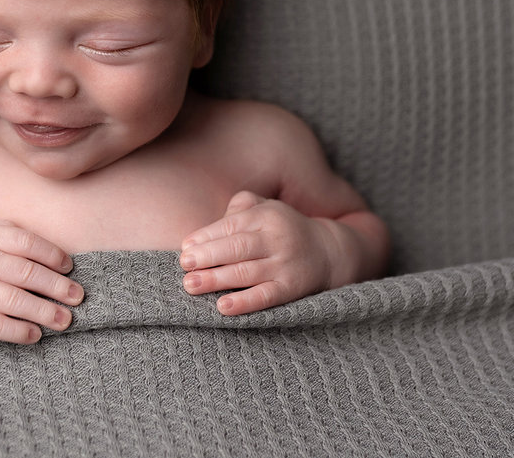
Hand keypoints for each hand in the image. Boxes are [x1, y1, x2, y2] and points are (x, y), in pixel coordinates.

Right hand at [0, 220, 84, 343]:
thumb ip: (11, 232)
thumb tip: (53, 251)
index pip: (27, 242)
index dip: (53, 255)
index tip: (69, 267)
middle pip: (26, 273)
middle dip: (57, 286)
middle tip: (78, 296)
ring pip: (15, 301)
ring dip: (44, 312)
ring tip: (65, 319)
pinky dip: (17, 331)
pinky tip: (35, 334)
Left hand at [179, 191, 342, 314]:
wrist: (329, 252)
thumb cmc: (283, 229)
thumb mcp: (267, 208)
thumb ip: (240, 207)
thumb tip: (210, 226)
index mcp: (266, 216)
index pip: (231, 226)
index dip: (206, 236)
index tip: (186, 248)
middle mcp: (277, 238)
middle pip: (237, 247)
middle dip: (208, 256)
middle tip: (184, 265)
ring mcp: (285, 264)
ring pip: (247, 272)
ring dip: (217, 279)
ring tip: (191, 285)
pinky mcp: (291, 288)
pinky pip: (266, 296)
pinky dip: (244, 302)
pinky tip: (223, 307)